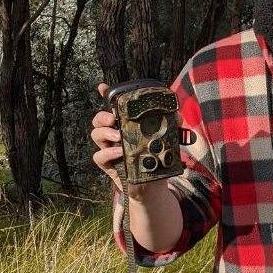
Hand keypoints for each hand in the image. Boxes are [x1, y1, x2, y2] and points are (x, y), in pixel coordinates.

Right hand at [90, 81, 182, 197]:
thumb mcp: (165, 141)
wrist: (152, 186)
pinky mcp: (108, 164)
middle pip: (99, 119)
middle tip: (114, 118)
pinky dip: (107, 153)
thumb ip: (170, 127)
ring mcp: (108, 148)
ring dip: (105, 132)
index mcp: (125, 125)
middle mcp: (114, 135)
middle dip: (103, 116)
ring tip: (118, 136)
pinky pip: (99, 156)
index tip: (103, 87)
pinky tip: (119, 152)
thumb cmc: (155, 159)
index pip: (112, 107)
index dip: (106, 95)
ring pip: (96, 134)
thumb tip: (177, 116)